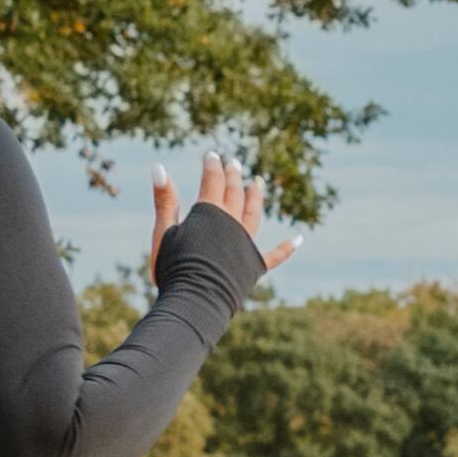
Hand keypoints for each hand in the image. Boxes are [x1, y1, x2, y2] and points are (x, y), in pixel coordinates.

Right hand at [150, 153, 301, 273]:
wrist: (195, 301)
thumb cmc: (174, 268)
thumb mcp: (164, 232)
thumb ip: (165, 200)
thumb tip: (159, 167)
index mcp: (210, 214)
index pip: (213, 181)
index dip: (212, 166)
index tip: (210, 155)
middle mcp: (233, 225)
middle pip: (235, 194)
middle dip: (234, 177)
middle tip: (234, 163)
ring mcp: (247, 245)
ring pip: (254, 215)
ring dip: (256, 197)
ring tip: (259, 182)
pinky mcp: (256, 266)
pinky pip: (275, 255)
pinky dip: (287, 247)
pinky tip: (298, 239)